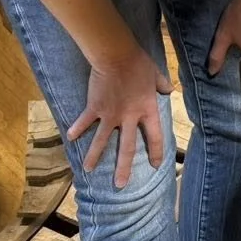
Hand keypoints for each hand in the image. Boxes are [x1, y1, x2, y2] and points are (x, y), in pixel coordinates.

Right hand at [68, 44, 169, 189]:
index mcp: (147, 110)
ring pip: (102, 141)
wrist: (116, 55)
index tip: (155, 165)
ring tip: (88, 170)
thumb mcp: (155, 73)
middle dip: (123, 168)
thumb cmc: (138, 63)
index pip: (155, 136)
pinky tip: (70, 138)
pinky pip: (85, 122)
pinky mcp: (95, 108)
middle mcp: (129, 117)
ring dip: (94, 156)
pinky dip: (77, 129)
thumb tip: (169, 89)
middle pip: (127, 148)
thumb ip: (162, 84)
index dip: (156, 151)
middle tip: (121, 185)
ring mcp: (110, 114)